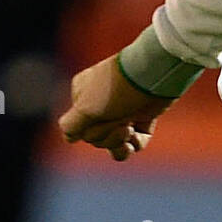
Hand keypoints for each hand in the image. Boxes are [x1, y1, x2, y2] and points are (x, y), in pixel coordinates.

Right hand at [57, 53, 174, 161]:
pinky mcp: (142, 117)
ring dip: (119, 142)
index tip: (96, 120)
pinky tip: (137, 134)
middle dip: (107, 135)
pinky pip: (134, 142)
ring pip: (114, 143)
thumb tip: (69, 137)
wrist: (152, 77)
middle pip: (96, 138)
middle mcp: (100, 104)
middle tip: (120, 121)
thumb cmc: (114, 91)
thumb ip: (70, 126)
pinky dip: (135, 143)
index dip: (88, 132)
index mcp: (82, 96)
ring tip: (129, 129)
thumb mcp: (84, 109)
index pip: (77, 130)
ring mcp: (122, 111)